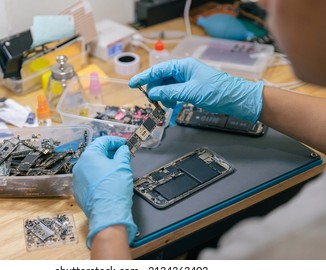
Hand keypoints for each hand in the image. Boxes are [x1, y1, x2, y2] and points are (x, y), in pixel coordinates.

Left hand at [72, 136, 136, 247]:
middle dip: (109, 152)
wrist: (107, 212)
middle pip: (96, 153)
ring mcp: (78, 178)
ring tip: (116, 167)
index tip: (124, 144)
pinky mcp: (79, 190)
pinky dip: (98, 175)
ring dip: (104, 164)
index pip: (102, 141)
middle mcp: (80, 165)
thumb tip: (122, 149)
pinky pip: (89, 178)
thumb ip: (122, 154)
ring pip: (92, 166)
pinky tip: (108, 180)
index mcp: (90, 155)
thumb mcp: (123, 166)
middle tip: (122, 155)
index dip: (115, 141)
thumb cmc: (115, 187)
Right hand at [129, 57, 263, 122]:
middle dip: (155, 89)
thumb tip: (152, 93)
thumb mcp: (189, 92)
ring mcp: (188, 79)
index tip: (132, 84)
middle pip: (161, 78)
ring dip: (164, 96)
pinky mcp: (191, 88)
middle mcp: (184, 70)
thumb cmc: (216, 92)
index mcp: (183, 66)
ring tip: (167, 105)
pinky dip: (172, 98)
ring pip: (168, 86)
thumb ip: (168, 92)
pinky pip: (175, 92)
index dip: (144, 77)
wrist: (236, 99)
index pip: (158, 69)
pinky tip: (173, 105)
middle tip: (153, 101)